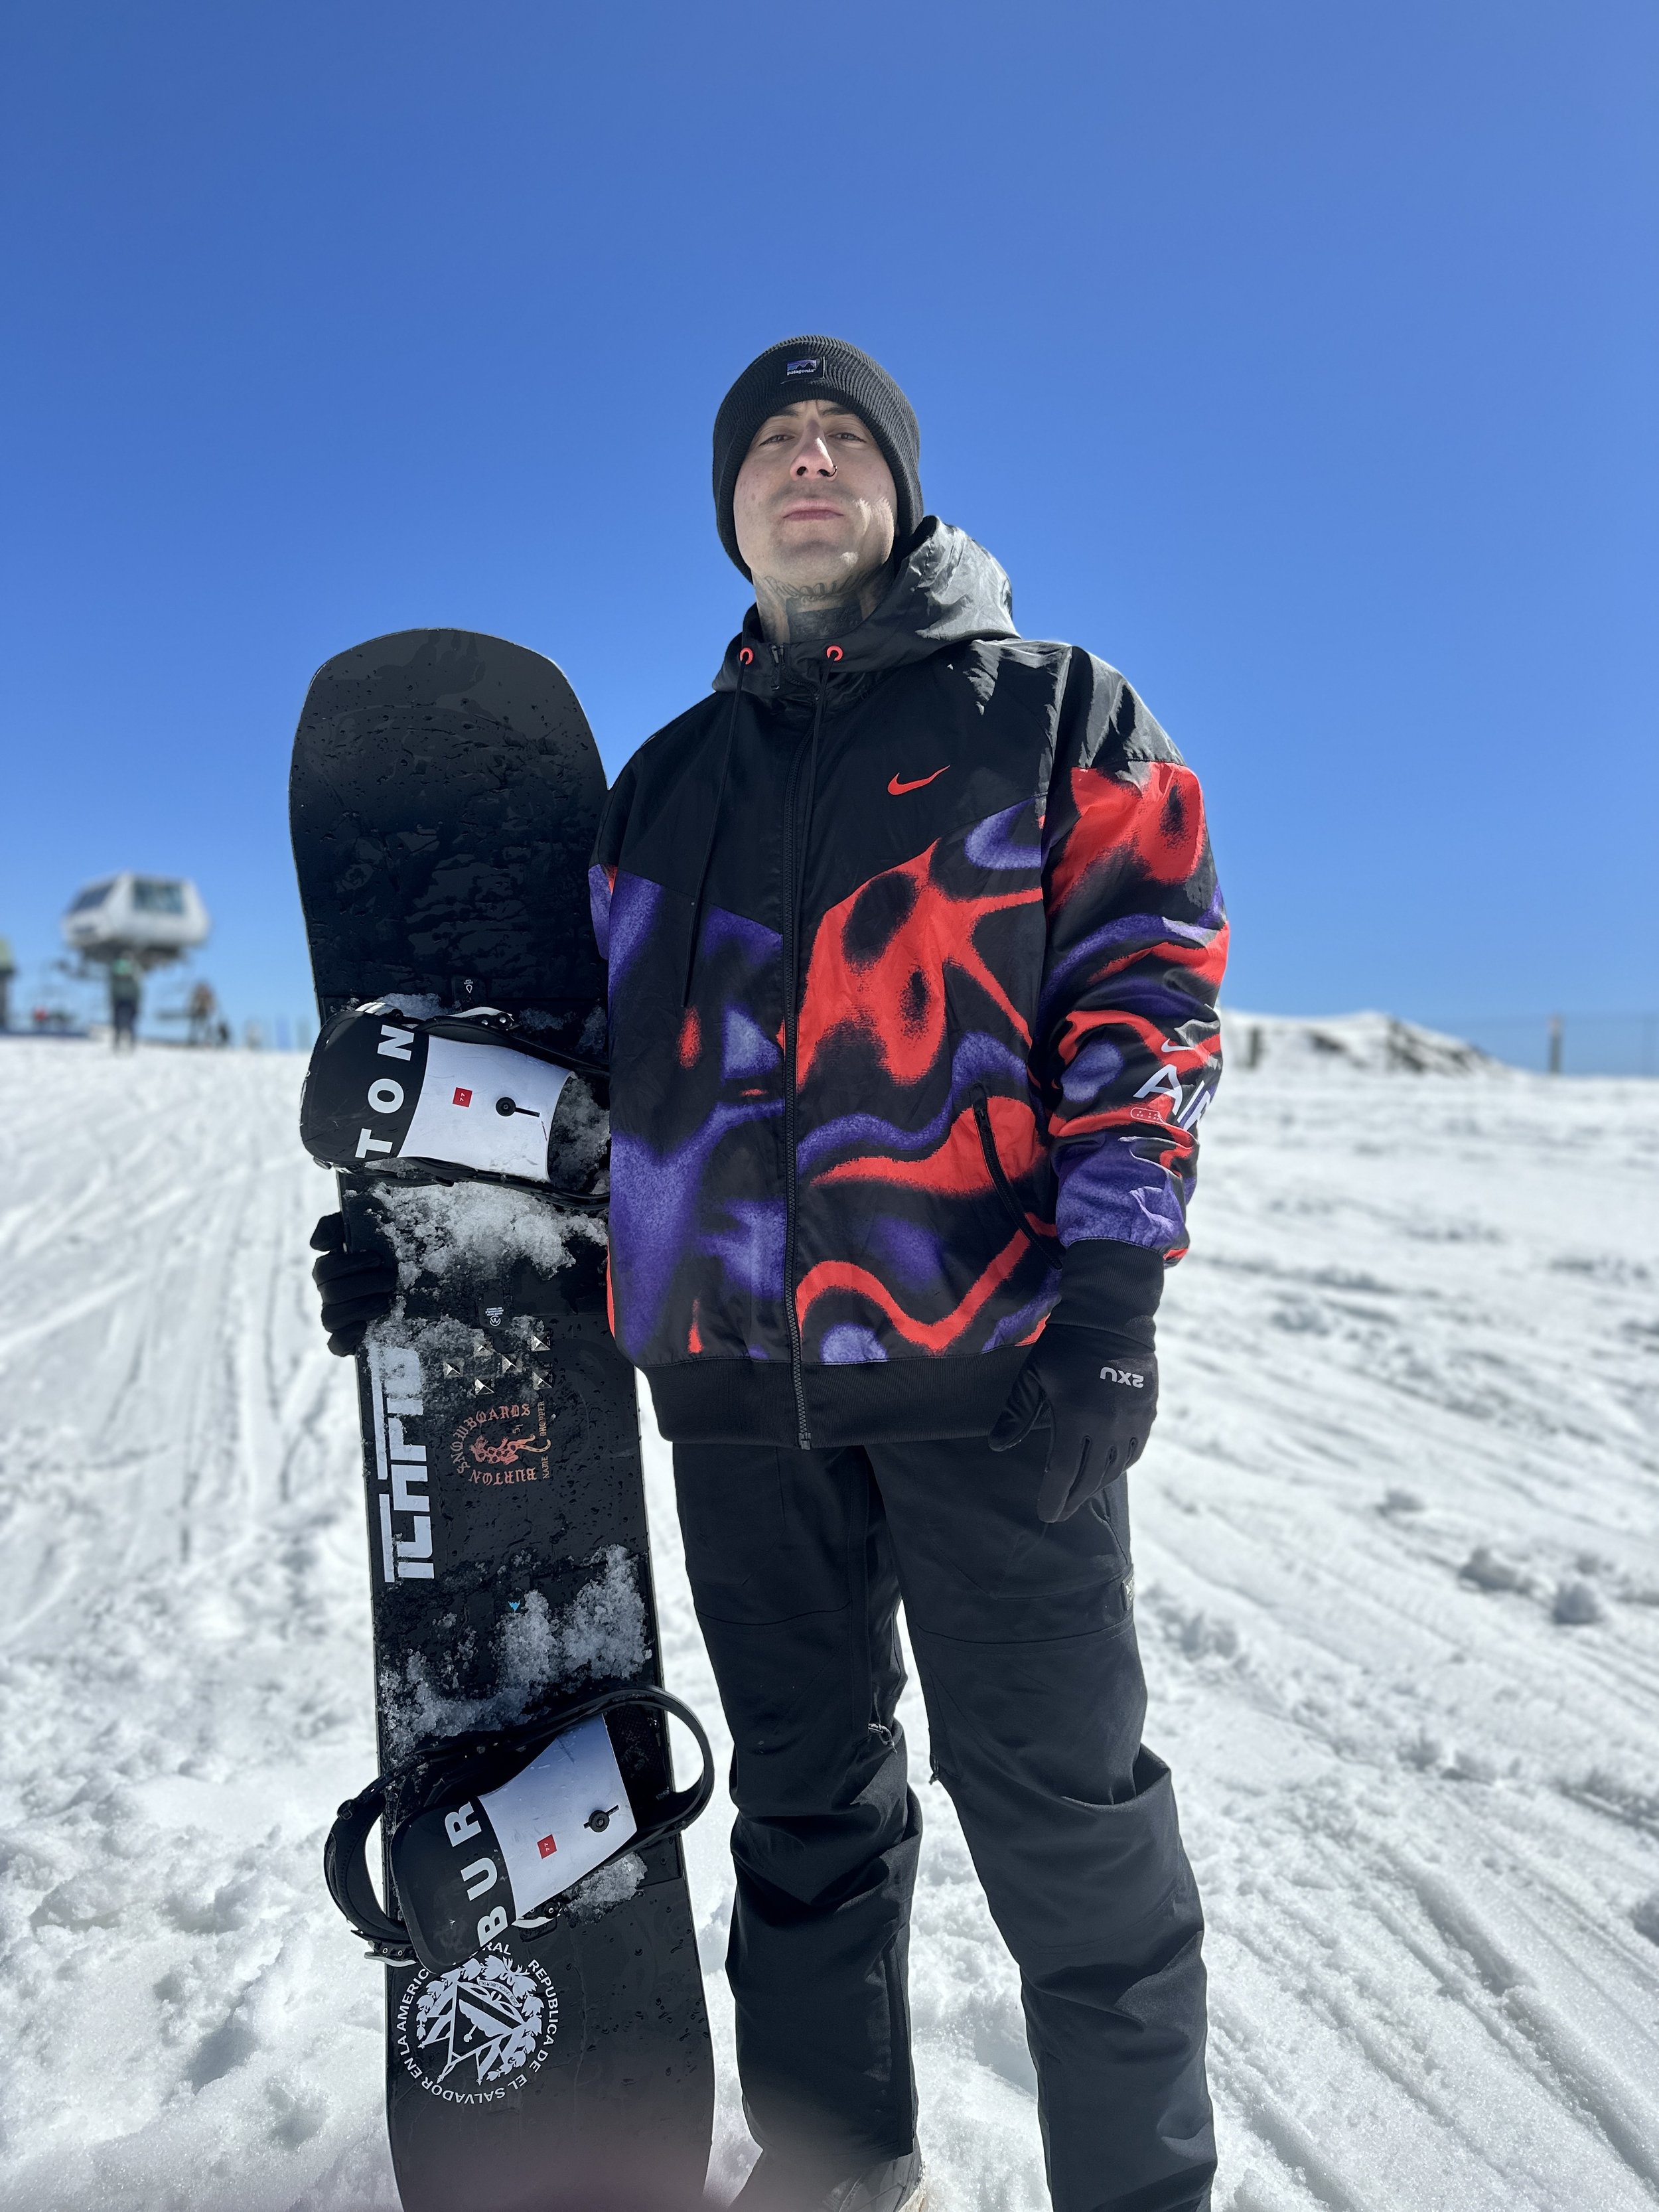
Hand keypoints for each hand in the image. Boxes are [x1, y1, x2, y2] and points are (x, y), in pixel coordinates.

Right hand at [310, 1212, 397, 1356]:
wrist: (424, 1273)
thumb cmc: (391, 1248)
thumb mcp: (368, 1224)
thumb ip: (336, 1225)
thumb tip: (317, 1245)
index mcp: (333, 1269)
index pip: (324, 1269)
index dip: (347, 1264)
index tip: (378, 1258)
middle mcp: (332, 1294)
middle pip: (330, 1293)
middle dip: (363, 1285)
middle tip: (391, 1279)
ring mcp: (341, 1317)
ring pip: (330, 1318)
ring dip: (359, 1308)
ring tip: (386, 1301)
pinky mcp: (351, 1339)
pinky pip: (336, 1345)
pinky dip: (345, 1339)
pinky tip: (364, 1329)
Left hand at [988, 1323, 1157, 1521]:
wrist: (1111, 1319)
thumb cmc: (1064, 1347)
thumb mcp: (1034, 1377)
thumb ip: (1016, 1413)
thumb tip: (997, 1445)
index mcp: (1076, 1418)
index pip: (1064, 1471)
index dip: (1054, 1496)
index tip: (1046, 1513)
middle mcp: (1107, 1426)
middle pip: (1090, 1476)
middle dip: (1073, 1497)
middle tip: (1061, 1511)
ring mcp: (1131, 1422)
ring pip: (1114, 1468)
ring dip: (1096, 1484)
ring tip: (1081, 1493)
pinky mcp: (1147, 1414)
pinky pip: (1134, 1452)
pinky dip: (1119, 1466)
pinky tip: (1108, 1471)